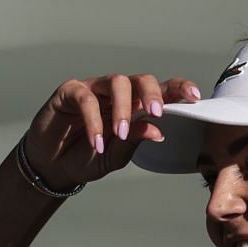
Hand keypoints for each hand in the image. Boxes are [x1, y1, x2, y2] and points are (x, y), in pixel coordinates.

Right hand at [22, 72, 202, 189]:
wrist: (52, 167)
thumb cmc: (86, 157)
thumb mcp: (116, 156)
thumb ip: (134, 141)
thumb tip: (157, 130)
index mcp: (134, 106)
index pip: (161, 91)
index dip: (179, 89)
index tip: (194, 97)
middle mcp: (116, 94)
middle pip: (141, 79)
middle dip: (153, 94)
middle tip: (156, 113)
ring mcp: (94, 89)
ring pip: (117, 82)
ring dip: (123, 108)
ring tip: (120, 133)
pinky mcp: (70, 91)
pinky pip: (86, 98)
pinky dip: (94, 121)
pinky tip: (96, 141)